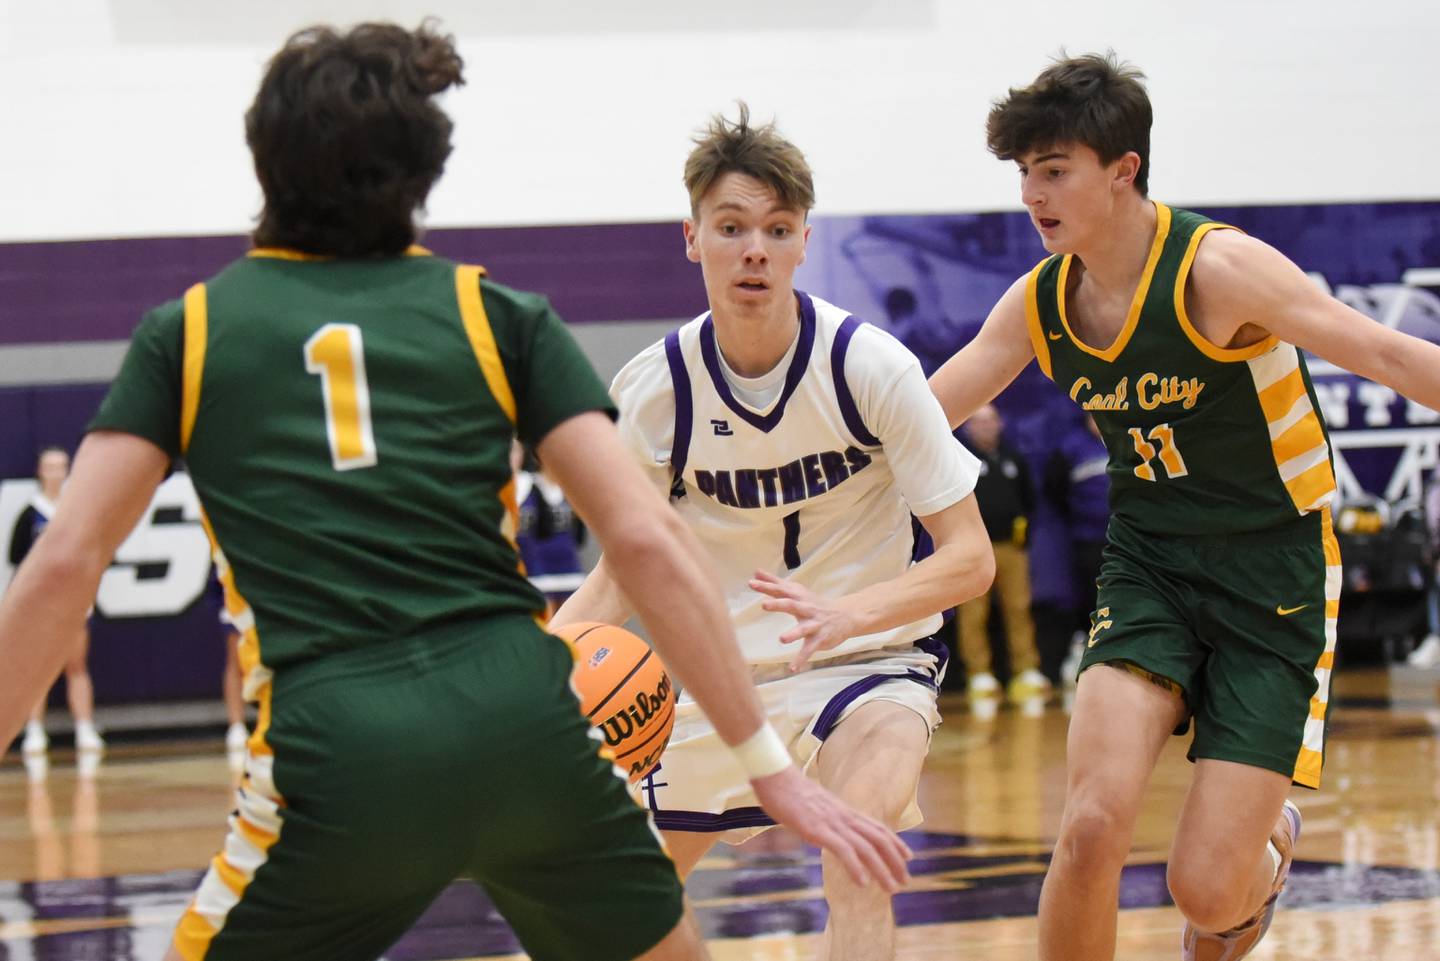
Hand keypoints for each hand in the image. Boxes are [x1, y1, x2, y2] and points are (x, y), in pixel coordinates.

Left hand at [749, 569, 863, 671]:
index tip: (751, 583)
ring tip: (782, 639)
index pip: (780, 590)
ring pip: (803, 629)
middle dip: (778, 605)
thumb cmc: (814, 603)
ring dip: (793, 634)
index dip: (766, 587)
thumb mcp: (796, 591)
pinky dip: (801, 659)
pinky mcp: (819, 639)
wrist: (846, 615)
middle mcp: (806, 609)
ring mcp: (813, 624)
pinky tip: (792, 669)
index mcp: (798, 597)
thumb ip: (775, 582)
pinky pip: (809, 650)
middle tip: (763, 604)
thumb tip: (756, 571)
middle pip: (791, 605)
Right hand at [749, 764, 911, 892]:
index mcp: (845, 811)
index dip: (896, 843)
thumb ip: (828, 820)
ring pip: (867, 848)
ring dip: (882, 870)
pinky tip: (862, 883)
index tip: (908, 857)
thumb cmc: (791, 792)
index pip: (878, 827)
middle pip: (879, 839)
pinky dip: (855, 867)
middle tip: (904, 882)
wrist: (776, 777)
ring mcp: (833, 823)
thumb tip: (828, 833)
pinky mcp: (818, 829)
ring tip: (891, 888)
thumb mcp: (818, 807)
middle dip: (895, 862)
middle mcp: (845, 817)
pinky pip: (843, 850)